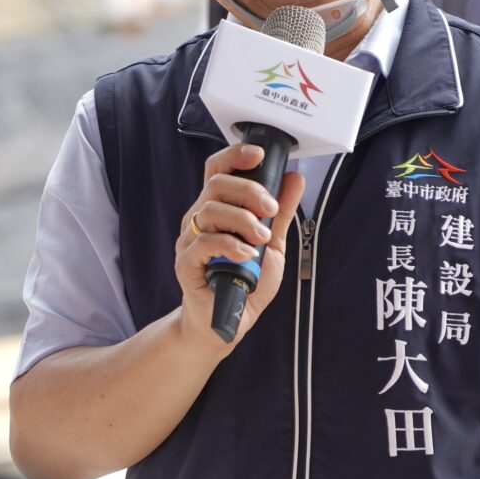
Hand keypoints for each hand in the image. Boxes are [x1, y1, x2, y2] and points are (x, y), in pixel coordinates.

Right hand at [173, 141, 303, 355]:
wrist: (225, 324)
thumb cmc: (244, 282)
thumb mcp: (271, 244)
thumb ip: (280, 213)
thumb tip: (294, 179)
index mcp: (217, 209)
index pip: (218, 170)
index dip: (235, 155)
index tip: (259, 155)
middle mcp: (199, 219)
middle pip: (216, 185)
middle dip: (249, 191)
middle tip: (271, 209)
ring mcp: (189, 241)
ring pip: (209, 210)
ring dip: (242, 219)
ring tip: (262, 237)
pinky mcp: (185, 264)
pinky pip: (203, 244)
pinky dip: (229, 245)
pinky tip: (247, 254)